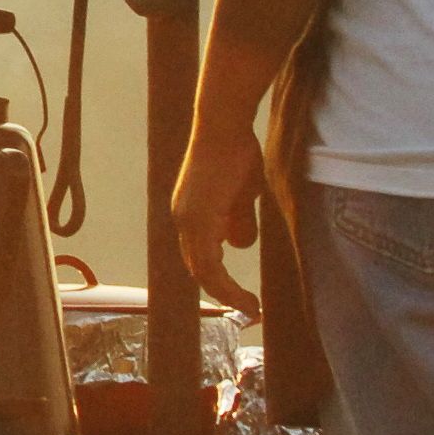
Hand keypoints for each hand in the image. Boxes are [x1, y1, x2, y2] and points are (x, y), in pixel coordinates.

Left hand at [169, 118, 267, 310]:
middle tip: (248, 309)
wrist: (224, 125)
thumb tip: (240, 244)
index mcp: (191, 214)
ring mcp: (188, 220)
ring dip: (227, 293)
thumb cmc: (236, 151)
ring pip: (204, 271)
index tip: (241, 295)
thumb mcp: (242, 194)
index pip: (200, 256)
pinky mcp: (198, 219)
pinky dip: (225, 285)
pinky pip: (210, 264)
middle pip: (199, 268)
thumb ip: (239, 220)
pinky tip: (243, 296)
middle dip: (224, 292)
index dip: (219, 279)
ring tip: (250, 308)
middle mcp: (183, 220)